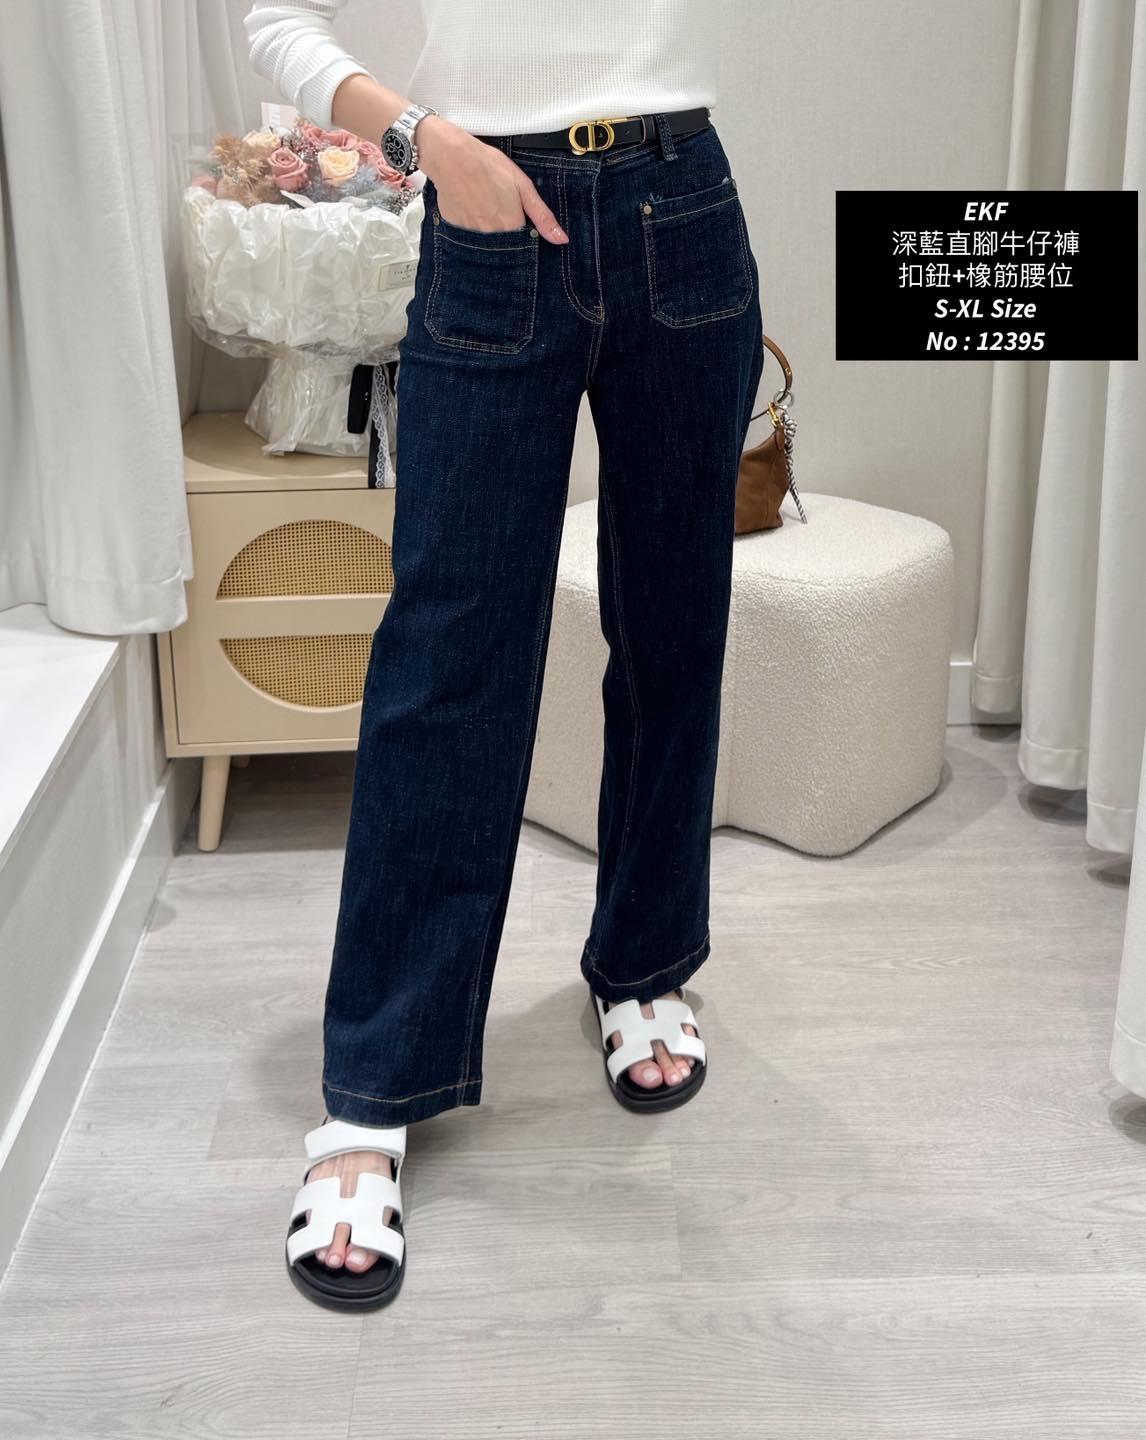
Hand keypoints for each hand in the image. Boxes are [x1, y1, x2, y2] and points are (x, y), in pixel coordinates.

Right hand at [415, 115, 568, 243]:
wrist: (451, 156)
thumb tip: (561, 240)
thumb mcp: (523, 186)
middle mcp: (493, 237)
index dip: (524, 236)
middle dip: (506, 238)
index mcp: (512, 227)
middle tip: (498, 210)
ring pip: (486, 246)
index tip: (519, 222)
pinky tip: (471, 209)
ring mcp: (472, 237)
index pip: (524, 245)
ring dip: (489, 234)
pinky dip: (471, 229)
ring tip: (484, 209)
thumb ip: (542, 216)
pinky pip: (468, 239)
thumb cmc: (489, 166)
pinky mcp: (456, 231)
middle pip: (504, 249)